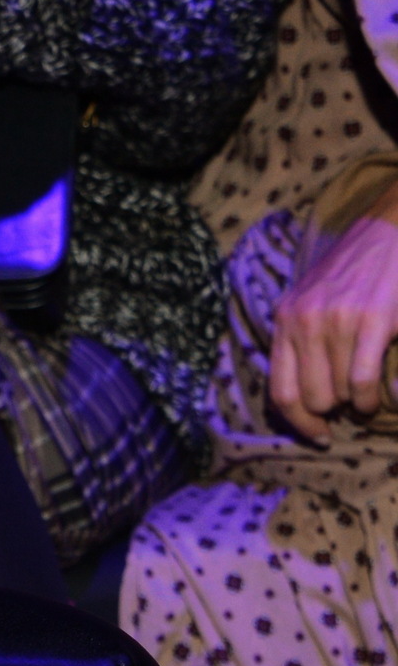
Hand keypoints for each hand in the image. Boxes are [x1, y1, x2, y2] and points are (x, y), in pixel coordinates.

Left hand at [271, 211, 397, 443]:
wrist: (390, 231)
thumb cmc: (353, 272)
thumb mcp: (309, 301)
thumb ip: (299, 339)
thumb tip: (302, 395)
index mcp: (284, 321)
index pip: (279, 390)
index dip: (297, 421)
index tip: (317, 434)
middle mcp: (303, 323)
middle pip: (310, 397)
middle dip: (332, 411)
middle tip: (349, 408)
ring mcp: (335, 322)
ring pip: (338, 393)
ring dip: (356, 405)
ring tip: (366, 399)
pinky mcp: (370, 321)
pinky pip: (361, 381)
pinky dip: (370, 400)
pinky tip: (377, 400)